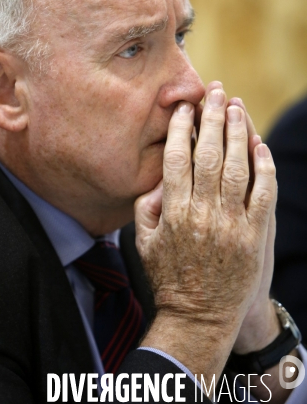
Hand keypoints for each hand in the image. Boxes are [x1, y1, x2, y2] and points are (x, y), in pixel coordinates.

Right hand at [135, 83, 276, 378]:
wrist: (200, 317)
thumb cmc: (169, 277)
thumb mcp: (144, 243)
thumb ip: (146, 207)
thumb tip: (158, 177)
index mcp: (172, 211)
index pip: (177, 157)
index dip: (180, 127)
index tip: (184, 107)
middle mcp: (201, 212)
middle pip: (209, 153)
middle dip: (211, 117)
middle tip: (214, 91)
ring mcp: (231, 223)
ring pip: (237, 167)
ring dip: (238, 132)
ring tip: (236, 106)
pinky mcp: (255, 235)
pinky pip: (263, 193)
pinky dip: (263, 166)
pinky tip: (259, 144)